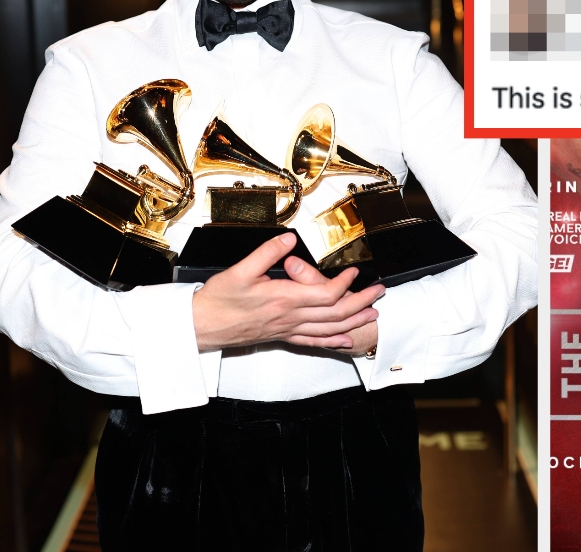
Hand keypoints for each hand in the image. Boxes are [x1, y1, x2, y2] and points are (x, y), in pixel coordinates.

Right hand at [191, 233, 383, 350]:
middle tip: (379, 291)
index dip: (344, 284)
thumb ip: (267, 253)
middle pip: (335, 313)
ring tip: (373, 313)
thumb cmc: (218, 300)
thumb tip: (289, 239)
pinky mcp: (282, 337)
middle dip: (361, 302)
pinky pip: (313, 342)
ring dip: (354, 321)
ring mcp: (287, 330)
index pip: (325, 294)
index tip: (354, 272)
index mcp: (284, 299)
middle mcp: (290, 317)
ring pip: (329, 329)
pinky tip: (346, 342)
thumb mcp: (240, 270)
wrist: (201, 327)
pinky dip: (333, 341)